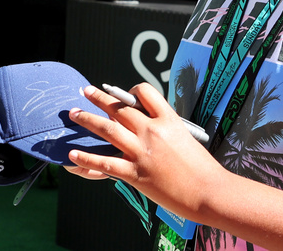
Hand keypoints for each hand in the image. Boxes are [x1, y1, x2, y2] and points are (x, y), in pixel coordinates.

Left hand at [66, 84, 220, 218]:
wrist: (209, 191)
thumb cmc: (203, 168)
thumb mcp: (186, 138)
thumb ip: (166, 130)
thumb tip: (148, 128)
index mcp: (168, 119)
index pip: (144, 92)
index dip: (132, 90)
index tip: (125, 95)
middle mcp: (152, 131)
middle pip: (119, 108)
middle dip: (99, 98)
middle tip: (85, 91)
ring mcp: (142, 152)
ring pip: (107, 129)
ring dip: (87, 119)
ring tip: (74, 113)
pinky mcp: (136, 173)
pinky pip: (105, 163)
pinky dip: (86, 159)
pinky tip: (73, 155)